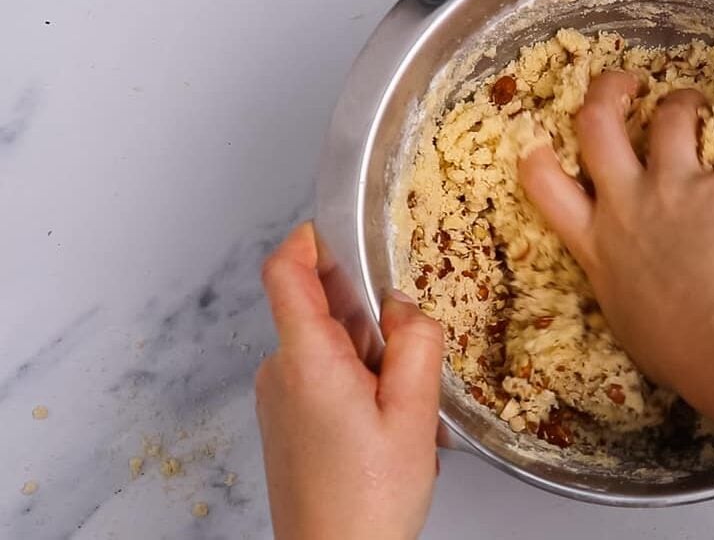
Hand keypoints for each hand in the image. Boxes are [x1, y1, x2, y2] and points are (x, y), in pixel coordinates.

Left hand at [256, 222, 442, 539]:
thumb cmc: (367, 502)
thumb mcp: (415, 415)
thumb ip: (416, 345)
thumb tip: (406, 307)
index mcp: (308, 359)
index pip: (285, 270)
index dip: (309, 238)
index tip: (338, 229)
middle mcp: (281, 372)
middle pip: (317, 307)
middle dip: (368, 315)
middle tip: (407, 357)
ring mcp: (278, 398)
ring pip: (326, 345)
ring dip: (368, 357)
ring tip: (402, 408)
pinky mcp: (285, 422)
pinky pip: (321, 377)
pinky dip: (356, 383)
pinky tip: (385, 425)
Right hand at [518, 71, 713, 387]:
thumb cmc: (673, 348)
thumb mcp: (627, 318)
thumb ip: (626, 285)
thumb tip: (639, 289)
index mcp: (594, 242)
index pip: (544, 185)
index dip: (537, 154)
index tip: (543, 141)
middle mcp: (626, 204)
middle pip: (597, 124)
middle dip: (606, 93)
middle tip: (623, 84)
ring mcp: (674, 190)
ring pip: (669, 117)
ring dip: (683, 102)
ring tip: (695, 101)